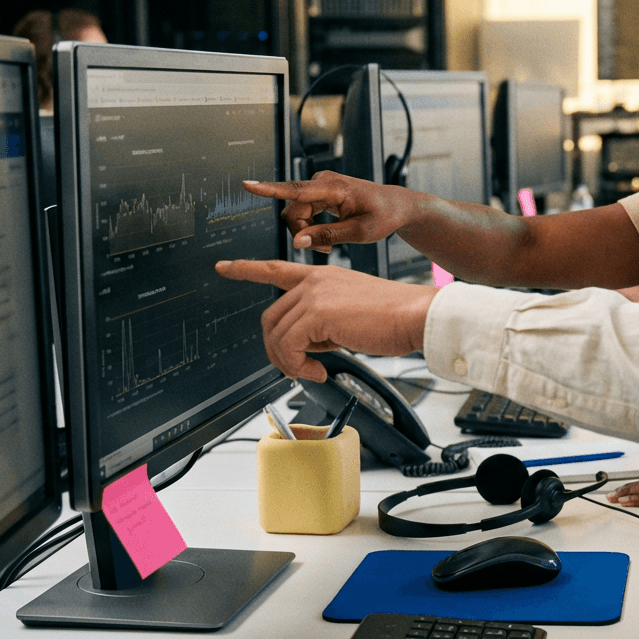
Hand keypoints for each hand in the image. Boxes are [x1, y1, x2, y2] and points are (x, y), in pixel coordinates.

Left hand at [214, 260, 436, 380]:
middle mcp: (314, 281)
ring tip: (311, 371)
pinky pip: (289, 346)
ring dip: (289, 362)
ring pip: (276, 335)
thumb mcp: (352, 314)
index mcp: (322, 276)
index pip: (276, 269)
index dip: (246, 269)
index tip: (224, 266)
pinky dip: (298, 366)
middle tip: (299, 367)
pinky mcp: (316, 313)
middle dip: (278, 349)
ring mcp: (313, 295)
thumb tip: (307, 348)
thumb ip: (324, 323)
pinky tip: (317, 371)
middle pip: (270, 317)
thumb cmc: (395, 317)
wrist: (415, 315)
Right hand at [244, 171, 411, 252]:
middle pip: (293, 211)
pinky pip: (303, 212)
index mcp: (335, 188)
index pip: (296, 190)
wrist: (396, 206)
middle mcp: (323, 182)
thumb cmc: (383, 216)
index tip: (248, 186)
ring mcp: (320, 186)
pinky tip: (327, 238)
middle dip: (303, 234)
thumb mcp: (359, 232)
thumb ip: (327, 236)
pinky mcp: (319, 193)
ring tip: (329, 245)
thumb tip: (297, 241)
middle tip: (325, 250)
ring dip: (307, 232)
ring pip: (296, 214)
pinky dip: (311, 228)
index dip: (270, 190)